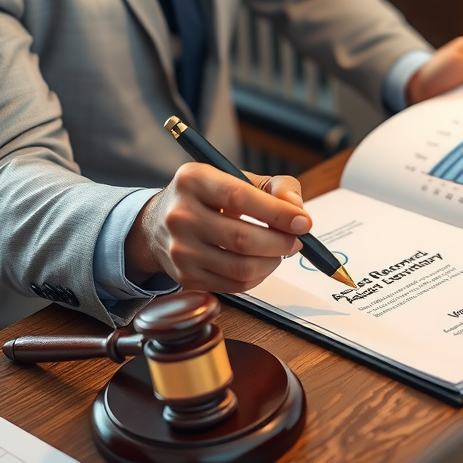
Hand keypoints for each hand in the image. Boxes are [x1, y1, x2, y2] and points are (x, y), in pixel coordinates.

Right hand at [124, 166, 311, 293]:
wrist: (158, 224)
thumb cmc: (209, 197)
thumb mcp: (238, 178)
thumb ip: (276, 187)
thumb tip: (297, 210)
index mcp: (193, 180)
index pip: (239, 198)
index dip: (277, 213)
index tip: (303, 222)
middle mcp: (180, 215)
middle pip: (242, 238)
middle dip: (281, 242)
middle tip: (296, 240)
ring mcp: (180, 250)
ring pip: (241, 266)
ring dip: (272, 261)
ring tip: (280, 250)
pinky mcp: (185, 277)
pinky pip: (234, 284)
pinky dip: (258, 276)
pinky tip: (262, 262)